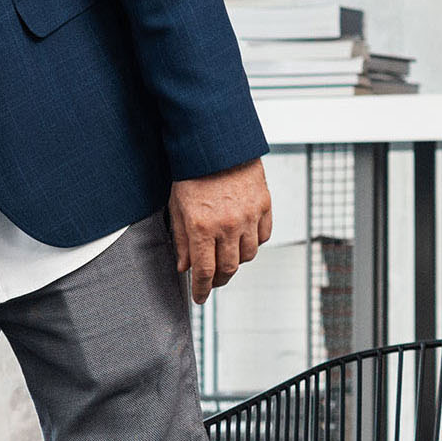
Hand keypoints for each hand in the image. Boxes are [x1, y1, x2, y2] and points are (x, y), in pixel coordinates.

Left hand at [166, 161, 272, 302]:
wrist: (218, 143)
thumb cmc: (193, 170)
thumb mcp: (177, 205)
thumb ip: (182, 239)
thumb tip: (184, 266)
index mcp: (202, 226)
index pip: (204, 271)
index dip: (201, 289)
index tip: (199, 297)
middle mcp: (227, 225)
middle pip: (228, 269)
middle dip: (219, 280)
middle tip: (212, 281)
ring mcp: (248, 216)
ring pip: (248, 255)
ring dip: (236, 262)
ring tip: (226, 258)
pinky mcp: (264, 205)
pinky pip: (263, 236)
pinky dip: (253, 242)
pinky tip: (242, 239)